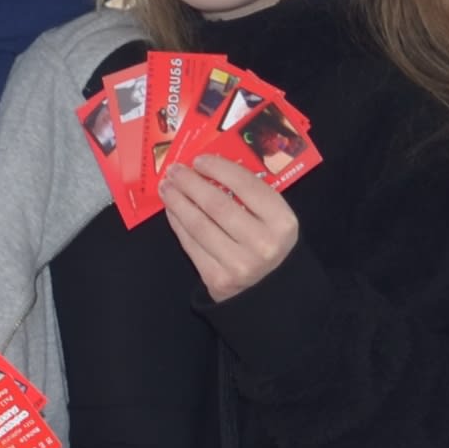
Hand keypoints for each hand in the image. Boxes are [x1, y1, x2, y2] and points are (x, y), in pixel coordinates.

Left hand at [164, 158, 304, 302]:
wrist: (268, 287)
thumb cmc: (267, 240)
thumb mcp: (272, 216)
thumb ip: (249, 192)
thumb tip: (207, 167)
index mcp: (282, 222)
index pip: (246, 185)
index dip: (218, 168)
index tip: (199, 159)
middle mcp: (262, 243)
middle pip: (216, 204)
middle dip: (190, 183)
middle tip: (174, 170)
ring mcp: (239, 264)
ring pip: (199, 225)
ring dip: (177, 202)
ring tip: (166, 187)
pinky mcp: (217, 278)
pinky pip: (190, 244)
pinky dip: (178, 223)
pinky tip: (172, 209)